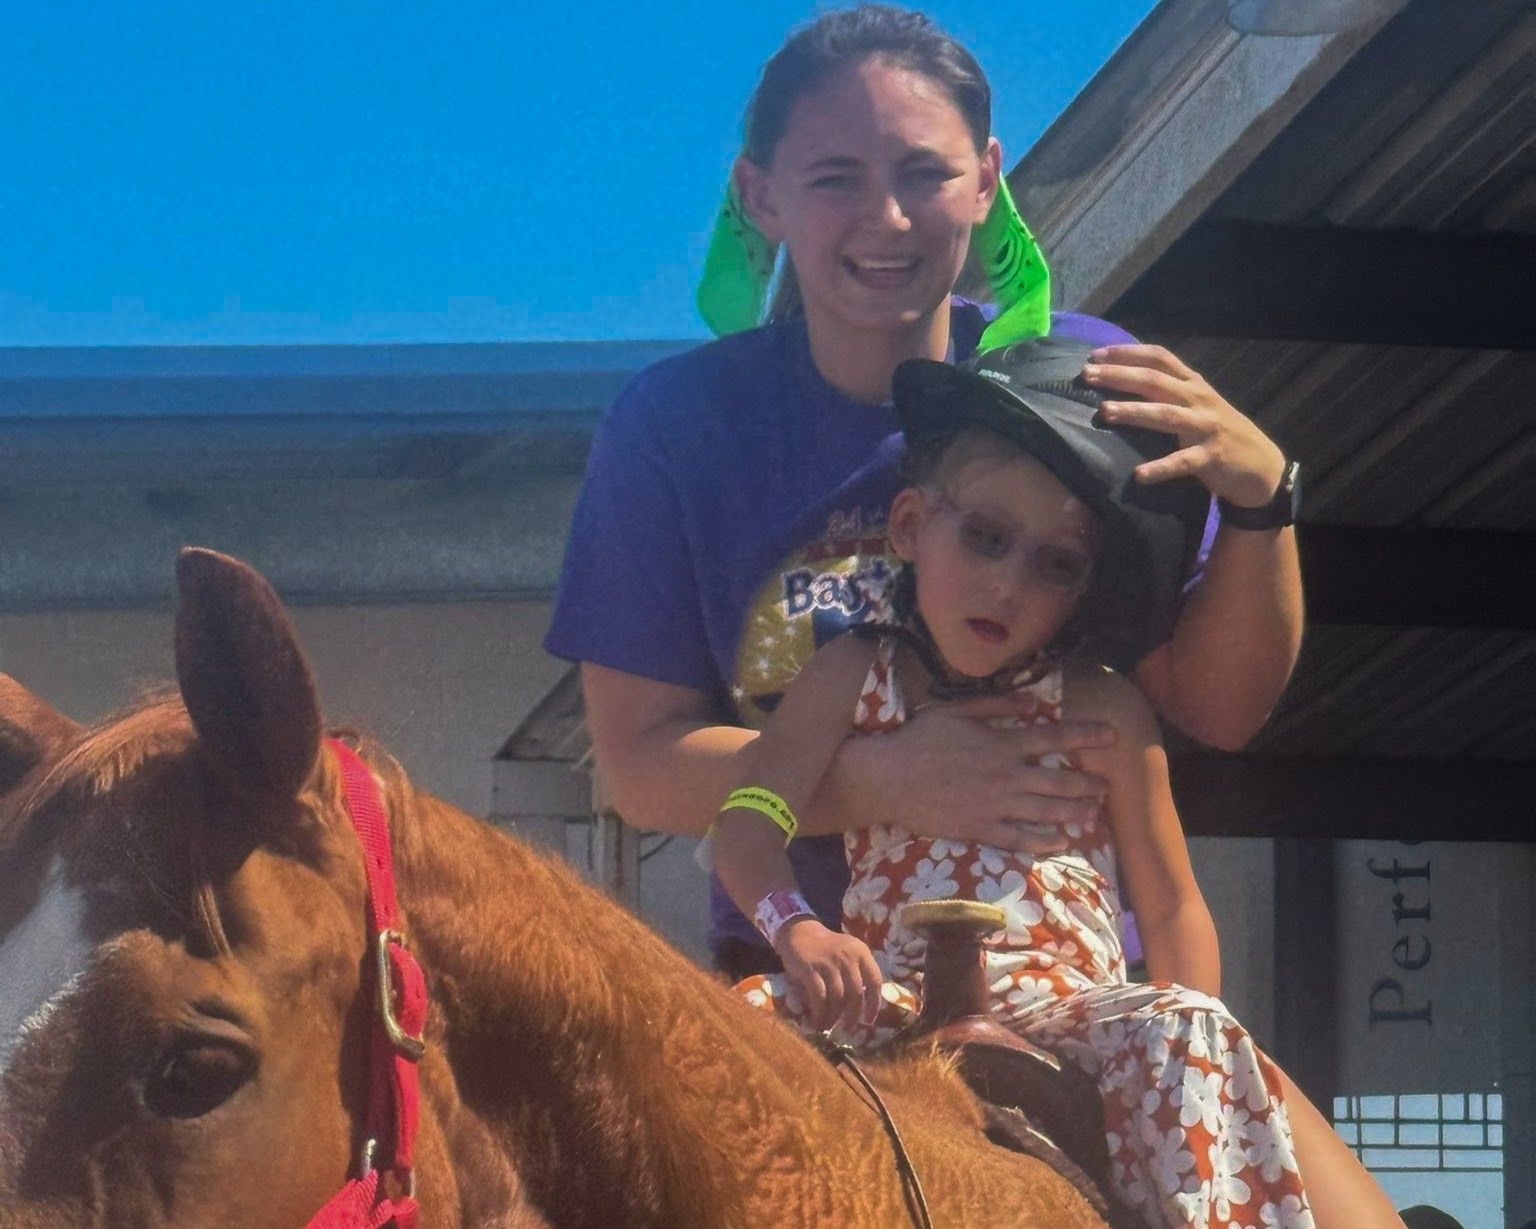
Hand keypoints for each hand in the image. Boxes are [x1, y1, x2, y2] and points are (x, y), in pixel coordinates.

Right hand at [775, 918, 883, 1033]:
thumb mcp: (847, 953)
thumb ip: (858, 973)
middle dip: (852, 1016)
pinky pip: (819, 997)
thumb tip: (864, 1008)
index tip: (868, 1021)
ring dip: (833, 1017)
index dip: (874, 1004)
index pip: (875, 980)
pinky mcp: (810, 969)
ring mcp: (828, 962)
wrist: (799, 932)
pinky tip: (817, 1021)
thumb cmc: (827, 949)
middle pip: (856, 993)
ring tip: (829, 1027)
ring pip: (837, 998)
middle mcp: (847, 956)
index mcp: (861, 951)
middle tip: (847, 1030)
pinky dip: (819, 1012)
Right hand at [840, 693, 1112, 854]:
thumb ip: (996, 705)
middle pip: (1058, 780)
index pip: (1053, 738)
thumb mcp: (956, 711)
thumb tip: (1031, 701)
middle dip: (1088, 784)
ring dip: (1075, 812)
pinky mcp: (980, 828)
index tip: (1112, 735)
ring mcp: (994, 805)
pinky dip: (1043, 840)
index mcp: (1001, 743)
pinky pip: (1019, 838)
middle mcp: (1005, 775)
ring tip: (1094, 813)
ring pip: (1045, 811)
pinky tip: (1062, 841)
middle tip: (1106, 787)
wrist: (889, 779)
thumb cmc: (919, 739)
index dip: (1086, 735)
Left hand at [1082, 344, 1285, 507]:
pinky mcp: (1211, 458)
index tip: (1095, 355)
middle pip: (1155, 381)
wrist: (1261, 466)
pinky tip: (1139, 475)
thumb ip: (1168, 390)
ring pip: (1165, 415)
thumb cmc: (1218, 432)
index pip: (1159, 357)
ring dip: (1134, 411)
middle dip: (1120, 376)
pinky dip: (1160, 468)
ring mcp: (1206, 427)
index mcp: (1192, 384)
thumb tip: (1123, 379)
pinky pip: (1182, 462)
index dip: (1127, 353)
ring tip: (1104, 411)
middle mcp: (1198, 399)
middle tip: (1087, 376)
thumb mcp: (1196, 403)